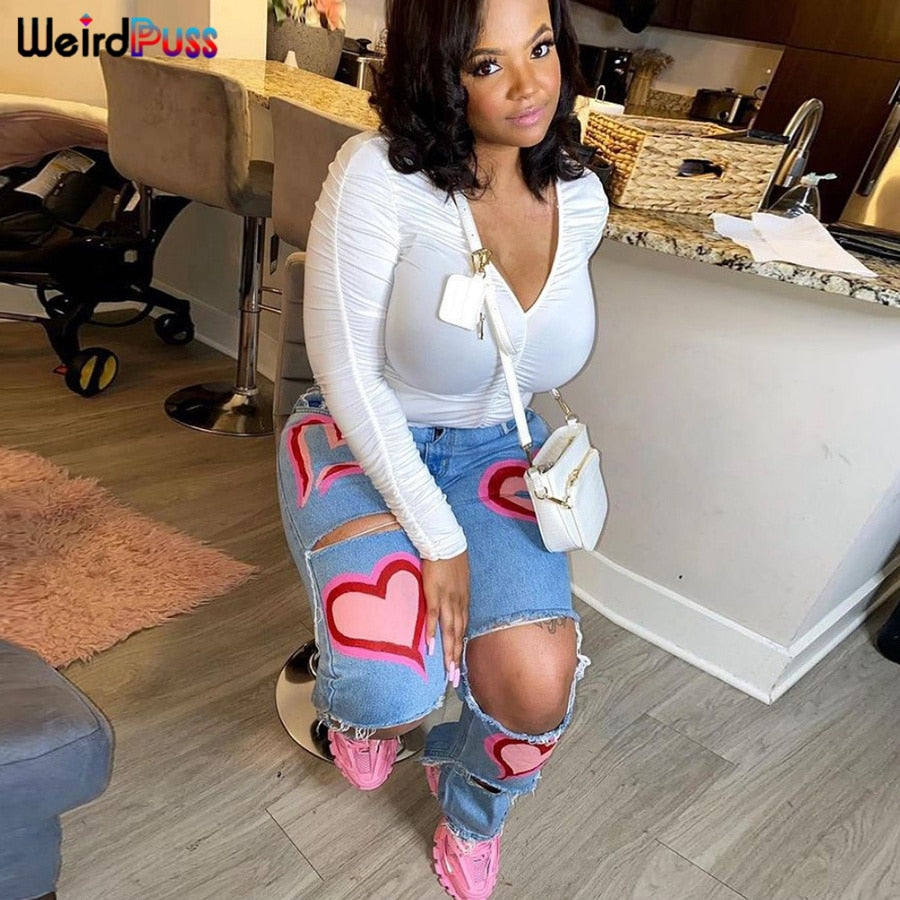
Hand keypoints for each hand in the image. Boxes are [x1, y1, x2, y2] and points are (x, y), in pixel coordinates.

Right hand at [422, 551, 469, 685]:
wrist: (445, 541)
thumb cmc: (451, 558)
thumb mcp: (459, 579)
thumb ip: (456, 593)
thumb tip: (453, 603)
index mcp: (463, 600)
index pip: (463, 628)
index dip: (461, 647)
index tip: (459, 664)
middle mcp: (458, 603)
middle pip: (458, 635)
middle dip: (456, 657)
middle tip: (454, 678)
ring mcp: (447, 600)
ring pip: (449, 631)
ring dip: (448, 651)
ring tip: (447, 670)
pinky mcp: (434, 594)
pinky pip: (433, 617)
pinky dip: (431, 633)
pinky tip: (429, 647)